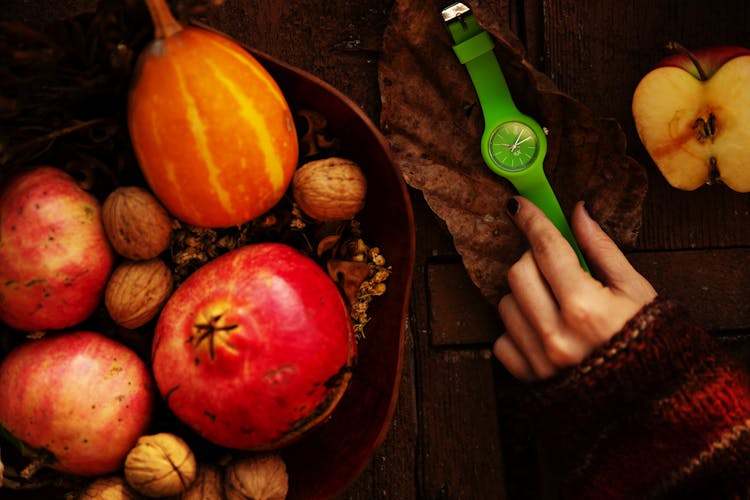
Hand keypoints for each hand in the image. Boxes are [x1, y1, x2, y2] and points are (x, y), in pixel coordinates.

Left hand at [493, 197, 656, 380]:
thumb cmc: (648, 338)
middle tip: (554, 265)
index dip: (532, 221)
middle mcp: (557, 336)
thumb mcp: (635, 289)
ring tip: (555, 303)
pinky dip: (518, 329)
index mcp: (587, 309)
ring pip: (506, 304)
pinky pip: (502, 340)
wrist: (652, 399)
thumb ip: (601, 249)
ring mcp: (540, 361)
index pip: (547, 250)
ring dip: (525, 295)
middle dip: (533, 260)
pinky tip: (544, 330)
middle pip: (518, 274)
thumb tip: (577, 212)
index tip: (519, 205)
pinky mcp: (528, 379)